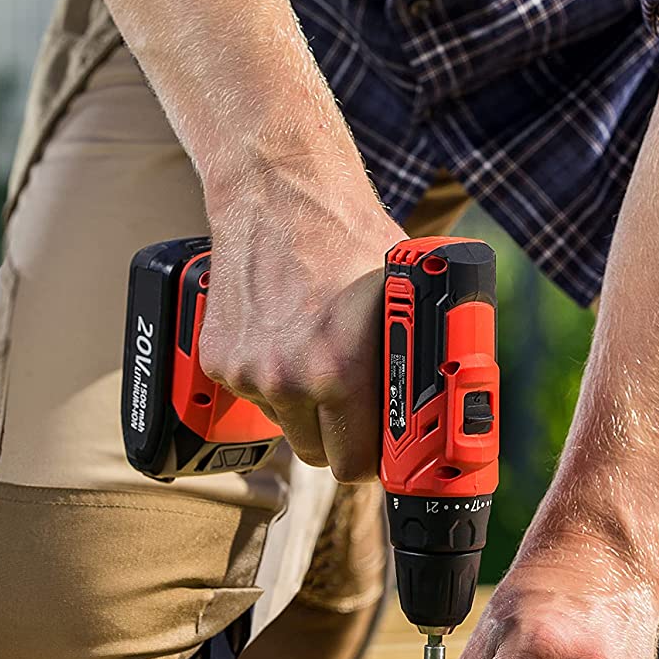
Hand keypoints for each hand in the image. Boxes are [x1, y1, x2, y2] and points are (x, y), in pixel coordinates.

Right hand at [199, 155, 406, 481]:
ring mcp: (248, 373)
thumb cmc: (349, 238)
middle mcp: (288, 380)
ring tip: (316, 352)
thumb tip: (439, 404)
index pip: (356, 465)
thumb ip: (412, 359)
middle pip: (318, 455)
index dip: (374, 461)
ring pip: (285, 425)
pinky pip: (254, 397)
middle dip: (339, 436)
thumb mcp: (404, 297)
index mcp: (340, 371)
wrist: (278, 193)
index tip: (381, 452)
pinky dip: (269, 380)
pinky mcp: (219, 361)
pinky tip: (285, 337)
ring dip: (302, 406)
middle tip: (353, 405)